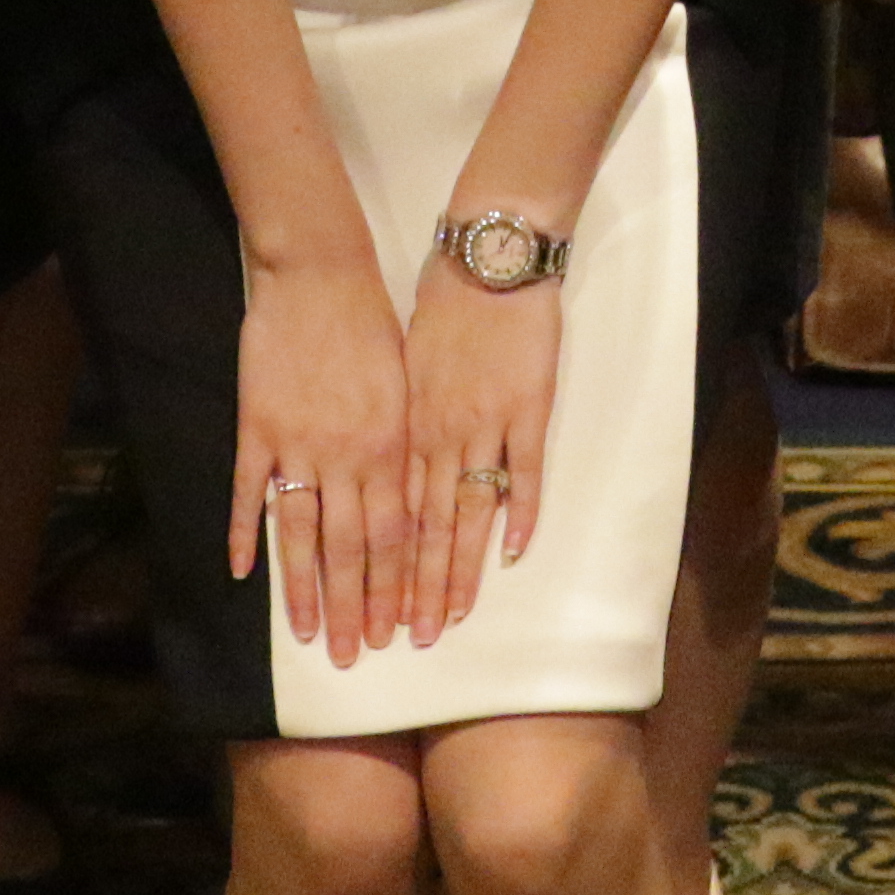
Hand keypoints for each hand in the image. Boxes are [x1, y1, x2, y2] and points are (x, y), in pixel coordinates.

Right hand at [236, 257, 414, 665]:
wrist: (321, 274)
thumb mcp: (406, 386)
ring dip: (304, 590)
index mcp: (391, 445)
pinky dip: (246, 534)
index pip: (396, 535)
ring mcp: (298, 443)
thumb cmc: (373, 324)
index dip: (395, 587)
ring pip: (303, 534)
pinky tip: (242, 574)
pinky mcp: (258, 427)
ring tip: (307, 636)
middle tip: (353, 658)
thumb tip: (414, 507)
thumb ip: (405, 448)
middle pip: (353, 548)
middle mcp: (347, 454)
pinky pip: (251, 492)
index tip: (397, 632)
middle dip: (355, 608)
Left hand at [399, 251, 568, 635]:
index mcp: (402, 422)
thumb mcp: (399, 358)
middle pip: (421, 527)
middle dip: (412, 589)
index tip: (368, 611)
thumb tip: (379, 462)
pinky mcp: (527, 407)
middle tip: (406, 640)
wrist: (488, 253)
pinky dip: (519, 515)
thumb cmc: (439, 298)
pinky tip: (511, 555)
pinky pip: (524, 473)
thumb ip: (395, 416)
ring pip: (465, 512)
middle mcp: (437, 433)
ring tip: (449, 617)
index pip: (385, 513)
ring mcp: (484, 423)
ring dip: (457, 570)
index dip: (377, 567)